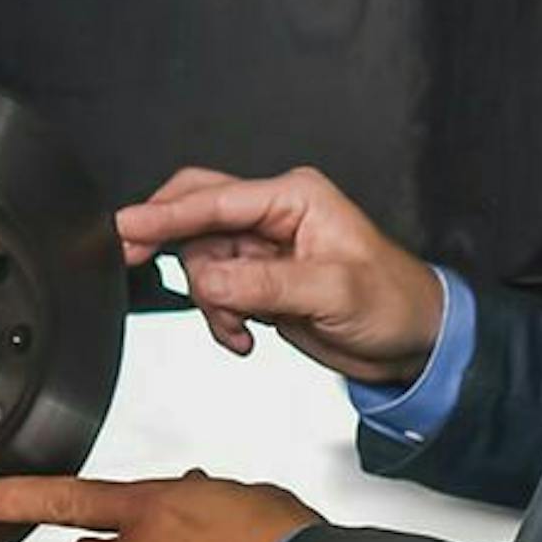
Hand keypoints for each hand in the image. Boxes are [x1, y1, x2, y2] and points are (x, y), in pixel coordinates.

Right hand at [116, 165, 441, 380]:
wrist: (414, 344)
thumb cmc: (394, 304)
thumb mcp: (332, 292)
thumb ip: (264, 284)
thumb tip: (208, 280)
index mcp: (295, 198)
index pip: (217, 200)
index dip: (167, 214)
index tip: (127, 228)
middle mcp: (276, 215)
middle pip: (198, 212)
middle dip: (170, 240)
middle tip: (133, 257)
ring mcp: (265, 248)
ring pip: (201, 258)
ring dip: (209, 299)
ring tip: (237, 328)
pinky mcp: (260, 280)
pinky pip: (215, 289)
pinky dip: (218, 316)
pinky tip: (242, 336)